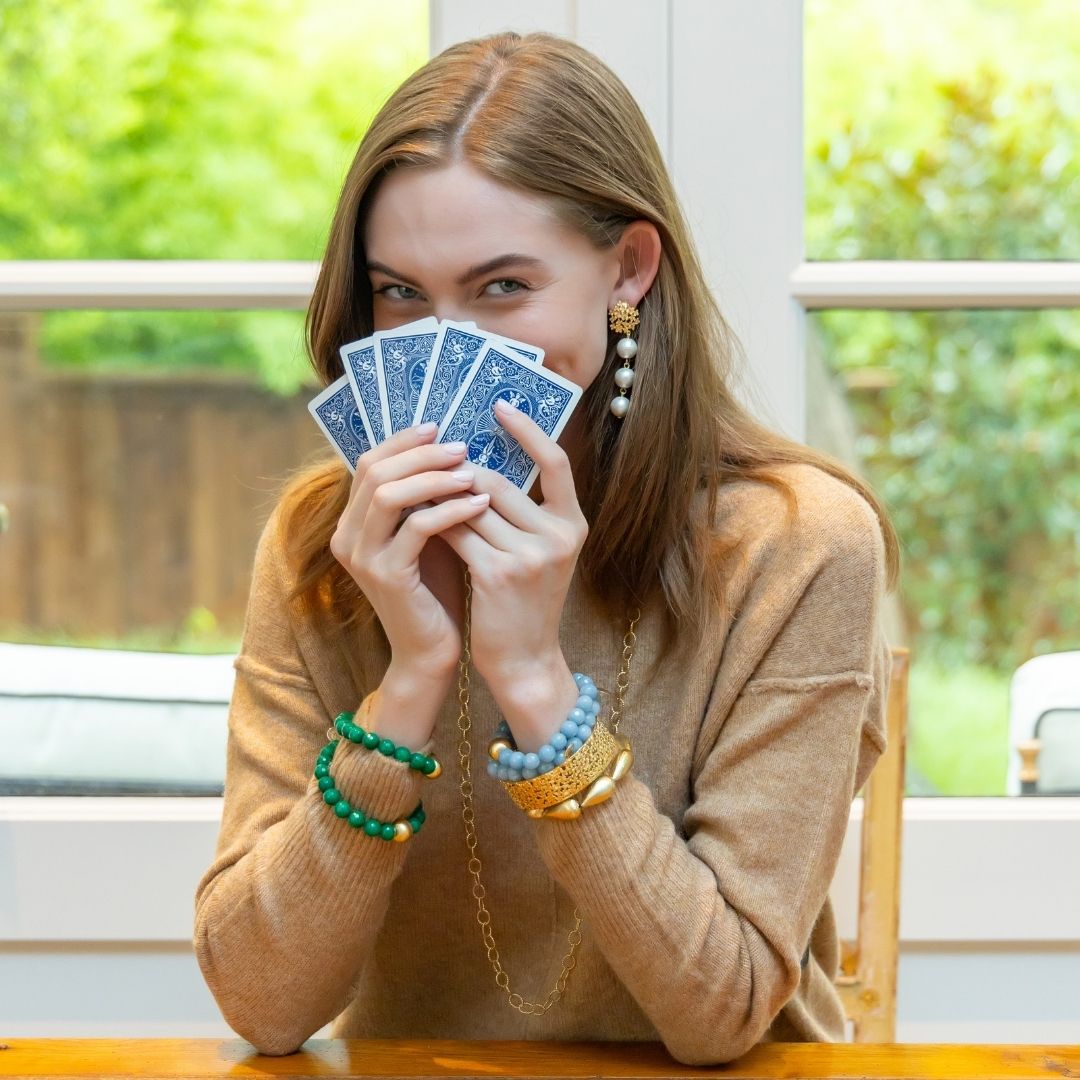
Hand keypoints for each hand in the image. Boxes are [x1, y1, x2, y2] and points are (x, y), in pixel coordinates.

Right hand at [330, 423, 489, 682]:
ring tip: (473, 471)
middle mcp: (347, 537)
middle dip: (421, 453)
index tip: (439, 426)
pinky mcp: (386, 576)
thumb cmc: (437, 590)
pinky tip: (480, 504)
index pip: (368, 462)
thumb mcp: (430, 534)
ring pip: (390, 494)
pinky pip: (416, 527)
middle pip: (374, 470)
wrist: (432, 651)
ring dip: (435, 477)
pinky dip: (451, 510)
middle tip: (462, 446)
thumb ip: (429, 497)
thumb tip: (455, 447)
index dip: (402, 441)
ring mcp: (362, 557)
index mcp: (352, 523)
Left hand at [439, 399, 586, 743]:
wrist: (525, 662)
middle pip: (500, 481)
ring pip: (472, 504)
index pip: (556, 463)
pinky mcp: (498, 573)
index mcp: (572, 525)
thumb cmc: (523, 605)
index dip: (528, 430)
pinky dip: (434, 521)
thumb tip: (473, 467)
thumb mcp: (537, 555)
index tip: (498, 405)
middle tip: (431, 453)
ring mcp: (530, 555)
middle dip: (461, 470)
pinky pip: (456, 531)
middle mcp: (558, 536)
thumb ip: (519, 515)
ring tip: (416, 481)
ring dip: (441, 494)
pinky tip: (416, 516)